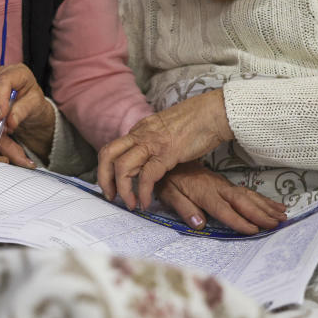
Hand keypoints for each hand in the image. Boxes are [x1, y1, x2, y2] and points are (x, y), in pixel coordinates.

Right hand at [0, 63, 54, 158]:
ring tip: (2, 126)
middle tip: (0, 126)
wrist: (27, 107)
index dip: (0, 99)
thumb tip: (10, 122)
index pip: (3, 81)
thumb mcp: (35, 105)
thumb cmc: (33, 103)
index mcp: (17, 72)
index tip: (1, 116)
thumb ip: (23, 111)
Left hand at [97, 89, 233, 210]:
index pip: (112, 148)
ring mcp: (152, 143)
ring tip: (130, 204)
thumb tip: (151, 159)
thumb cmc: (196, 121)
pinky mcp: (167, 153)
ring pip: (123, 167)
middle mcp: (141, 135)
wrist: (213, 112)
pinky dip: (143, 192)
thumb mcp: (166, 129)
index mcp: (140, 129)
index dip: (106, 169)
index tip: (110, 185)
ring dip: (122, 189)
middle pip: (107, 155)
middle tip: (110, 196)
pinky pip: (147, 176)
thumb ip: (154, 142)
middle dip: (104, 179)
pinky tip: (146, 202)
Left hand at [156, 161, 285, 233]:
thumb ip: (184, 208)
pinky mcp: (227, 185)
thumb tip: (200, 224)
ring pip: (249, 196)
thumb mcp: (168, 194)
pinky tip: (275, 205)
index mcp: (204, 193)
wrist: (169, 160)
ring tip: (283, 216)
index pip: (224, 210)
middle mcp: (218, 189)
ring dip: (266, 206)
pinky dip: (263, 199)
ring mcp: (224, 186)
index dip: (239, 221)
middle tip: (277, 224)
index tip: (254, 230)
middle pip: (242, 202)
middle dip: (260, 214)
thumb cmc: (169, 181)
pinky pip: (248, 192)